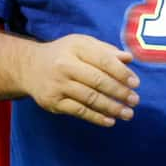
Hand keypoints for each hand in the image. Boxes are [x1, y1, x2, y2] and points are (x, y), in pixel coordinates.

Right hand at [20, 34, 139, 127]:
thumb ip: (106, 50)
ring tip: (127, 113)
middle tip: (135, 100)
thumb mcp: (82, 44)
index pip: (103, 60)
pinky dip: (96, 117)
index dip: (121, 72)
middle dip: (119, 92)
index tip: (136, 83)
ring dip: (111, 107)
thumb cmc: (64, 53)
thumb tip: (129, 58)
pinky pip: (78, 111)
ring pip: (89, 98)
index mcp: (76, 48)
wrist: (29, 67)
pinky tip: (110, 120)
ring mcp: (58, 85)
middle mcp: (65, 65)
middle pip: (98, 80)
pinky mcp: (53, 102)